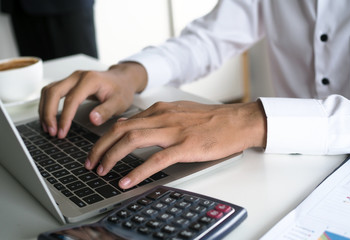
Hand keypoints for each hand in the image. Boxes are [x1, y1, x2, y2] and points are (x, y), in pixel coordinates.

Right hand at [38, 62, 146, 137]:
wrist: (122, 80)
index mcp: (90, 80)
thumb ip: (106, 111)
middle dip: (49, 113)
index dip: (64, 117)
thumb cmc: (121, 91)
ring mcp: (71, 78)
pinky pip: (51, 92)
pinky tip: (49, 119)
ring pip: (49, 91)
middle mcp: (78, 76)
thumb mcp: (119, 103)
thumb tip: (93, 119)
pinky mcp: (69, 83)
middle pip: (53, 92)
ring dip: (45, 110)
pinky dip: (47, 105)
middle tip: (51, 132)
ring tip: (48, 128)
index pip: (71, 99)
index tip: (62, 132)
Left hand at [85, 100, 266, 188]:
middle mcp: (162, 117)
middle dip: (100, 147)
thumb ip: (157, 119)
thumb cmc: (211, 119)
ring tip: (102, 171)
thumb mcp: (179, 112)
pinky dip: (137, 171)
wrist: (237, 120)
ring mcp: (173, 131)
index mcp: (159, 110)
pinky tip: (126, 180)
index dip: (105, 137)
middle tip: (91, 163)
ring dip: (112, 157)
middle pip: (121, 130)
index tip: (97, 150)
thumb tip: (136, 128)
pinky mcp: (185, 146)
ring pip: (132, 141)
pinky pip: (155, 160)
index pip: (123, 122)